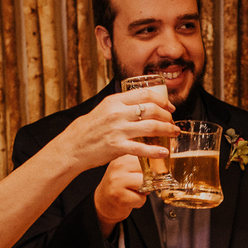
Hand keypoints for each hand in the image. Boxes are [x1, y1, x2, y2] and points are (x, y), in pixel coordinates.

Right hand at [55, 89, 177, 172]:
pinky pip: (141, 149)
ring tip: (174, 134)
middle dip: (167, 116)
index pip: (145, 94)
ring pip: (151, 127)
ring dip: (167, 130)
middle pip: (152, 110)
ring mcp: (117, 130)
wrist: (73, 146)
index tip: (170, 107)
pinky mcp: (117, 147)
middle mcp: (117, 113)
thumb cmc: (90, 128)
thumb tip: (142, 102)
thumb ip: (122, 105)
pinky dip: (156, 151)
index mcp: (115, 101)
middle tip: (173, 122)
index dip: (162, 100)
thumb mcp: (104, 109)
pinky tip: (164, 153)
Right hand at [93, 155, 147, 236]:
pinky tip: (128, 199)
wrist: (102, 202)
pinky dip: (138, 202)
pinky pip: (140, 199)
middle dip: (148, 180)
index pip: (147, 156)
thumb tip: (164, 160)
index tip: (152, 171)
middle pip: (148, 171)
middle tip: (137, 184)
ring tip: (132, 191)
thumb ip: (141, 163)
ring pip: (145, 185)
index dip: (154, 166)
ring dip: (144, 192)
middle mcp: (119, 166)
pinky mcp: (118, 196)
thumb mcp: (128, 169)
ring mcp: (117, 181)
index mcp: (123, 156)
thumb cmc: (119, 185)